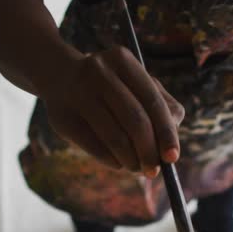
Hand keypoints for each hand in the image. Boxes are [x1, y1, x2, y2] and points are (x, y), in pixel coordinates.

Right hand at [40, 45, 184, 177]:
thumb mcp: (136, 84)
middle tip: (154, 171)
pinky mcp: (62, 117)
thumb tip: (171, 143)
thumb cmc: (111, 86)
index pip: (153, 102)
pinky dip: (112, 160)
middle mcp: (98, 72)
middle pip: (135, 120)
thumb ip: (161, 106)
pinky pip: (95, 147)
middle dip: (149, 151)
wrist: (59, 77)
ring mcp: (77, 93)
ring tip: (137, 167)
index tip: (172, 158)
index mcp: (123, 60)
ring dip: (131, 160)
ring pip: (115, 137)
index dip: (166, 133)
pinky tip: (118, 161)